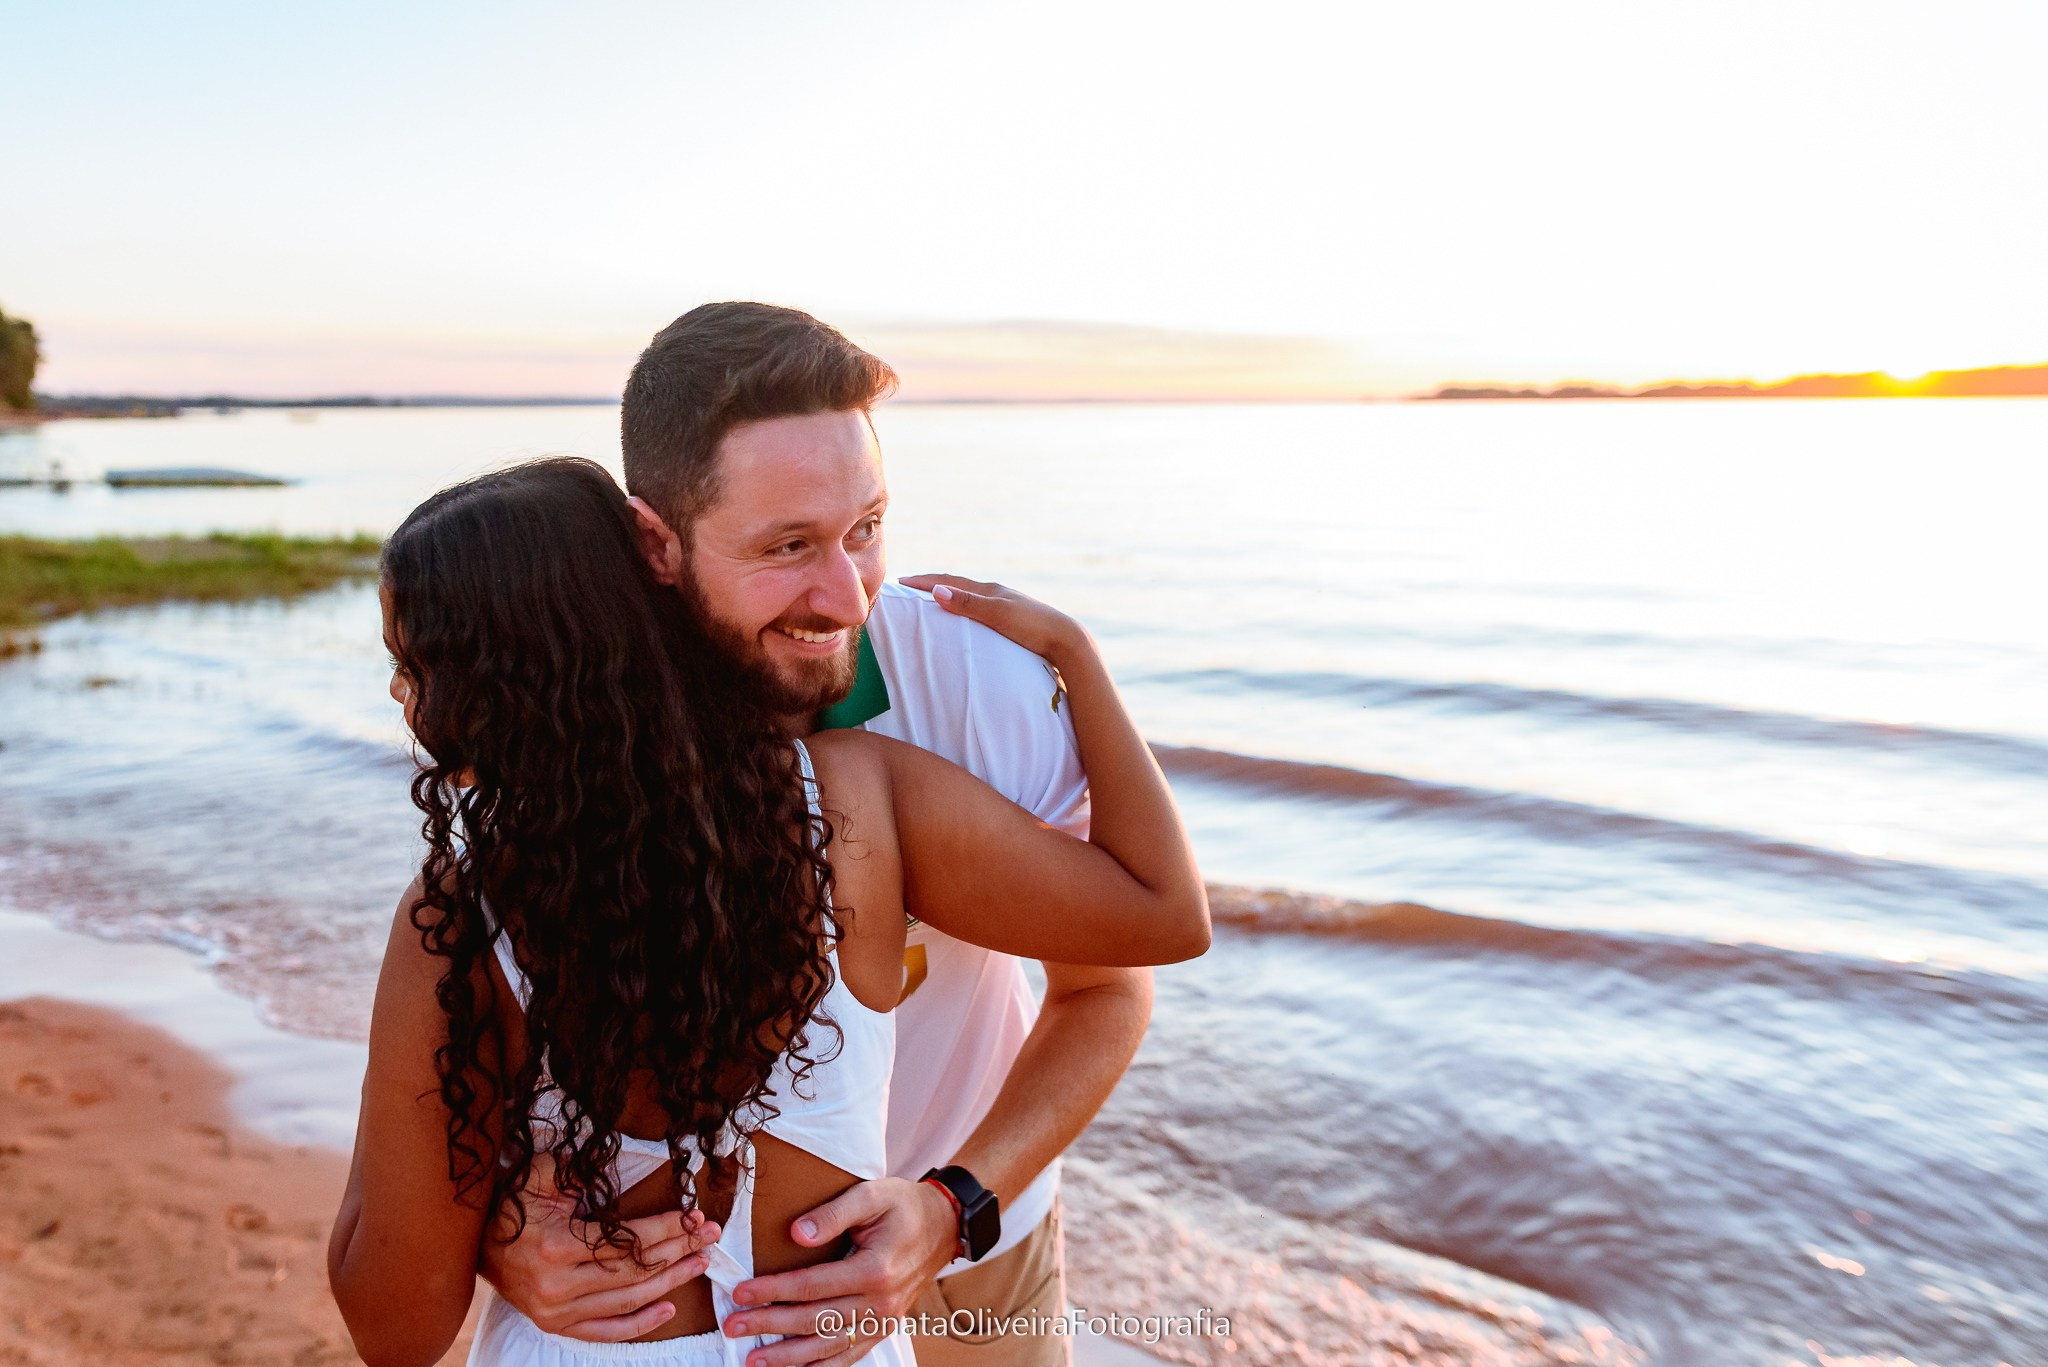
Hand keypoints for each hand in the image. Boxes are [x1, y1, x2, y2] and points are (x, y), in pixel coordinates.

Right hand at [478, 1158, 720, 1341]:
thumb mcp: (541, 1176)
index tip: (696, 1216)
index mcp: (557, 1246)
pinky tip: (669, 1307)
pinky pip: (606, 1331)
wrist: (475, 1244)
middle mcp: (559, 1285)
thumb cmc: (513, 1205)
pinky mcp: (556, 1325)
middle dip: (679, 1250)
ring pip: (628, 1299)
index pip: (629, 1240)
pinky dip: (640, 1323)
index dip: (668, 1228)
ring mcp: (557, 1311)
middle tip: (710, 1236)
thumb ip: (578, 1170)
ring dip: (670, 1282)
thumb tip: (625, 1162)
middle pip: (635, 1270)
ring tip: (699, 1262)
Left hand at [721, 1176, 956, 1366]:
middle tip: (734, 1326)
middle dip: (769, 1325)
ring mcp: (884, 1320)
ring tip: (754, 1360)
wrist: (944, 1225)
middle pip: (814, 1320)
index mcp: (874, 1269)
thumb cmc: (904, 1205)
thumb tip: (796, 1234)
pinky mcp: (884, 1328)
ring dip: (788, 1357)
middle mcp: (880, 1303)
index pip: (812, 1286)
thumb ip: (833, 1214)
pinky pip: (849, 1356)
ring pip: (828, 1346)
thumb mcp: (872, 1194)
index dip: (773, 1290)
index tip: (741, 1293)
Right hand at [897, 574, 1087, 666]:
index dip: (925, 581)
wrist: (1067, 641)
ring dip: (950, 597)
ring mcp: (1006, 607)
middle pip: (958, 586)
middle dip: (933, 585)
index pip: (949, 581)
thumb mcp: (998, 615)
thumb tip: (936, 590)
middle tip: (911, 588)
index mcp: (990, 591)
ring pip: (970, 598)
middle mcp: (997, 595)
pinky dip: (965, 610)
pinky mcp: (1014, 621)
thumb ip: (968, 604)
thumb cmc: (1033, 628)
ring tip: (933, 602)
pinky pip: (981, 611)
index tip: (901, 581)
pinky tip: (967, 620)